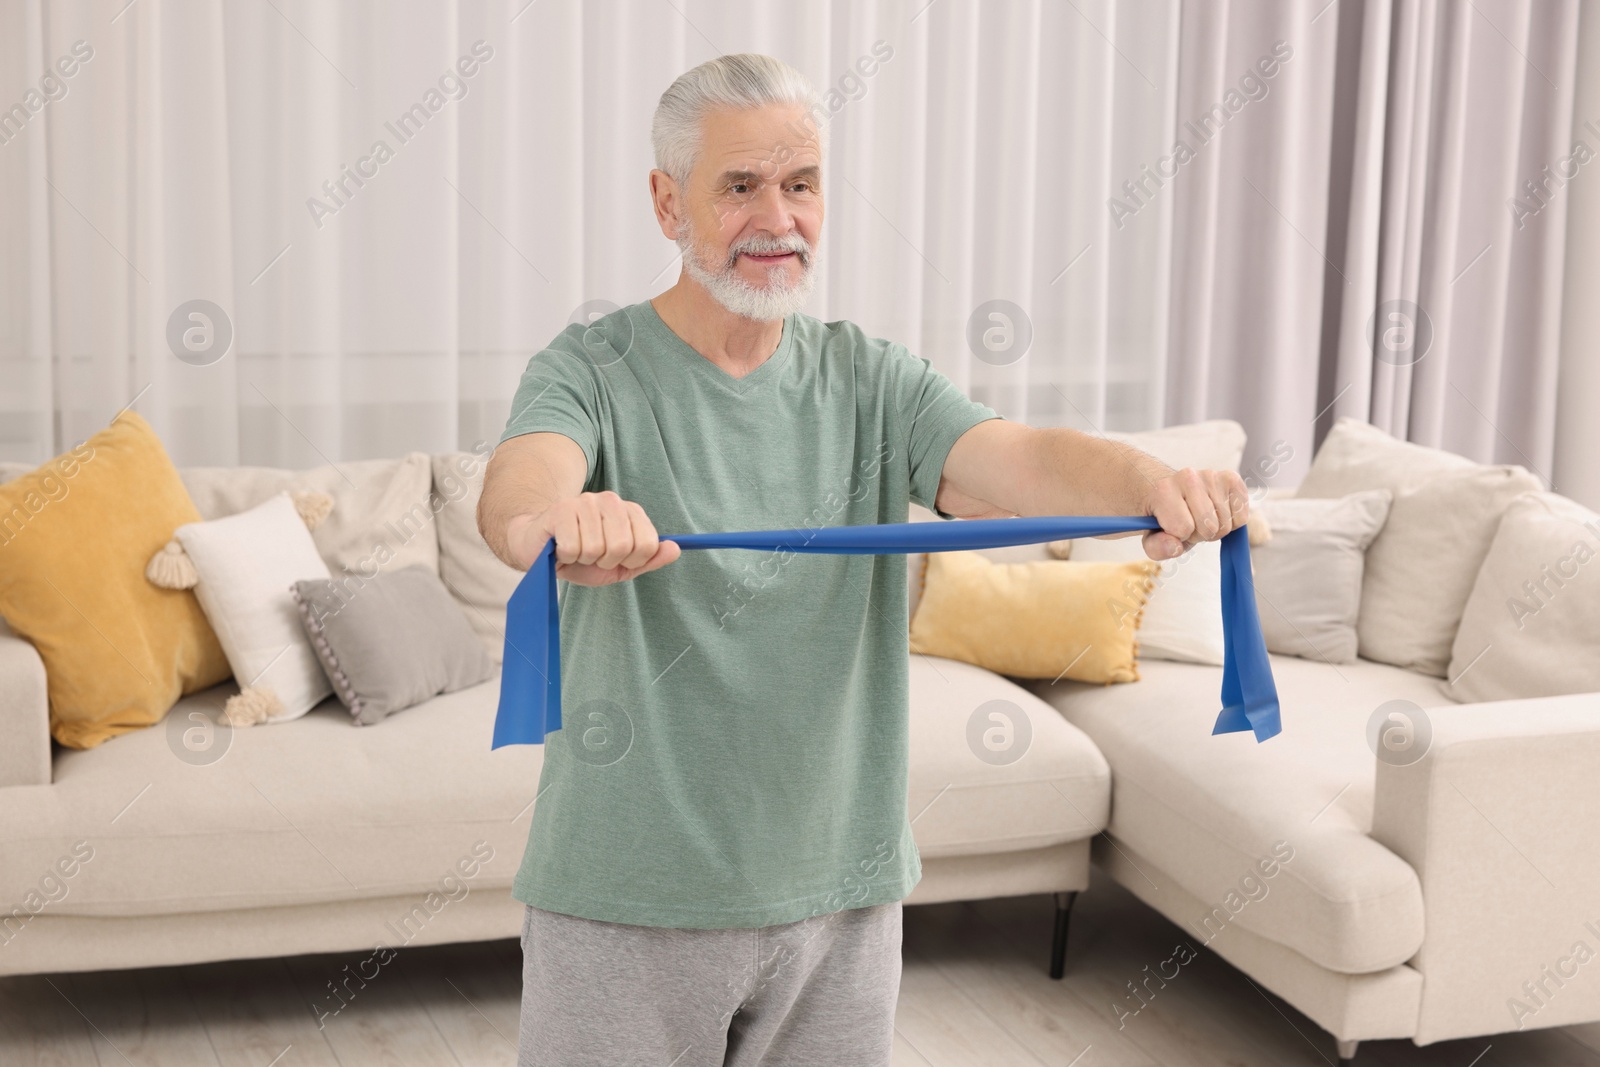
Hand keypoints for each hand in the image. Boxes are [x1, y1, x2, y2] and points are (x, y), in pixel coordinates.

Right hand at [506, 491, 680, 584]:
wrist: (540, 549)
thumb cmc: (582, 558)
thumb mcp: (620, 566)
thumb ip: (648, 559)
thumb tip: (676, 549)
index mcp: (629, 511)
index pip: (649, 543)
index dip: (634, 561)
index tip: (619, 560)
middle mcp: (609, 501)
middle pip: (623, 546)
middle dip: (607, 561)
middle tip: (593, 557)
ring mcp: (584, 502)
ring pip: (597, 548)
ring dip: (584, 559)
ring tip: (576, 551)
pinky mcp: (560, 510)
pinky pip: (574, 548)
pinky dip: (567, 557)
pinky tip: (562, 548)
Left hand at [1142, 468, 1249, 560]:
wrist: (1171, 493)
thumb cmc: (1163, 518)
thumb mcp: (1151, 538)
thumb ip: (1157, 547)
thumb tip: (1175, 547)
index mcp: (1163, 490)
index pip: (1183, 528)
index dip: (1181, 537)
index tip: (1174, 529)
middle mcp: (1187, 477)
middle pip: (1209, 526)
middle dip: (1200, 534)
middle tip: (1191, 525)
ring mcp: (1211, 475)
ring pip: (1226, 523)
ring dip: (1216, 529)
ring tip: (1202, 518)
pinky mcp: (1231, 479)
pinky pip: (1242, 517)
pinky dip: (1232, 523)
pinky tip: (1217, 512)